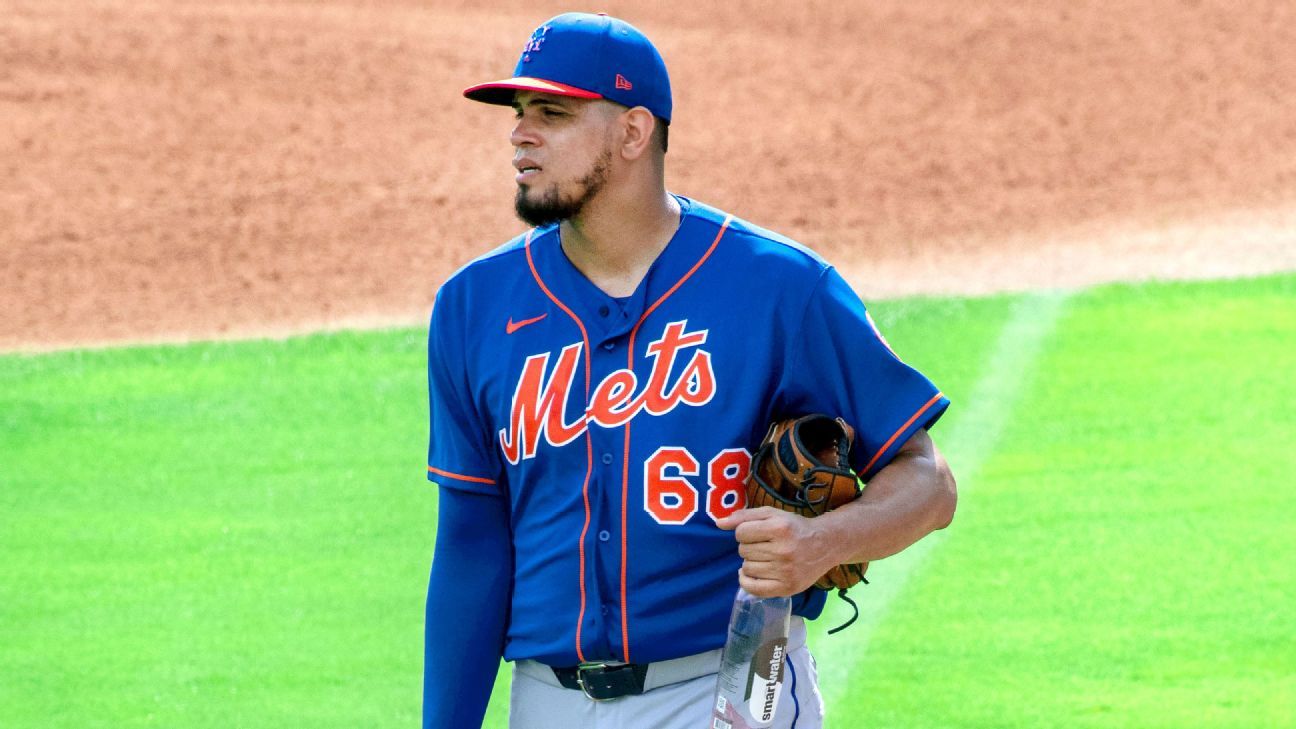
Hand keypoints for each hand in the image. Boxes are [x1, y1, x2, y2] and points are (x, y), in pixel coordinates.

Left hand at [715, 507, 837, 597]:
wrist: (825, 545)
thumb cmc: (795, 527)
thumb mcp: (772, 514)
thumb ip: (744, 516)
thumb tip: (717, 523)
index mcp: (780, 528)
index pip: (741, 532)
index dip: (745, 531)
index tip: (757, 532)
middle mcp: (783, 551)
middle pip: (743, 550)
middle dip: (750, 546)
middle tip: (766, 545)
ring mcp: (785, 572)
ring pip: (746, 567)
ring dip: (751, 562)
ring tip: (766, 557)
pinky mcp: (787, 588)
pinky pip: (752, 588)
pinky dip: (746, 581)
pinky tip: (753, 573)